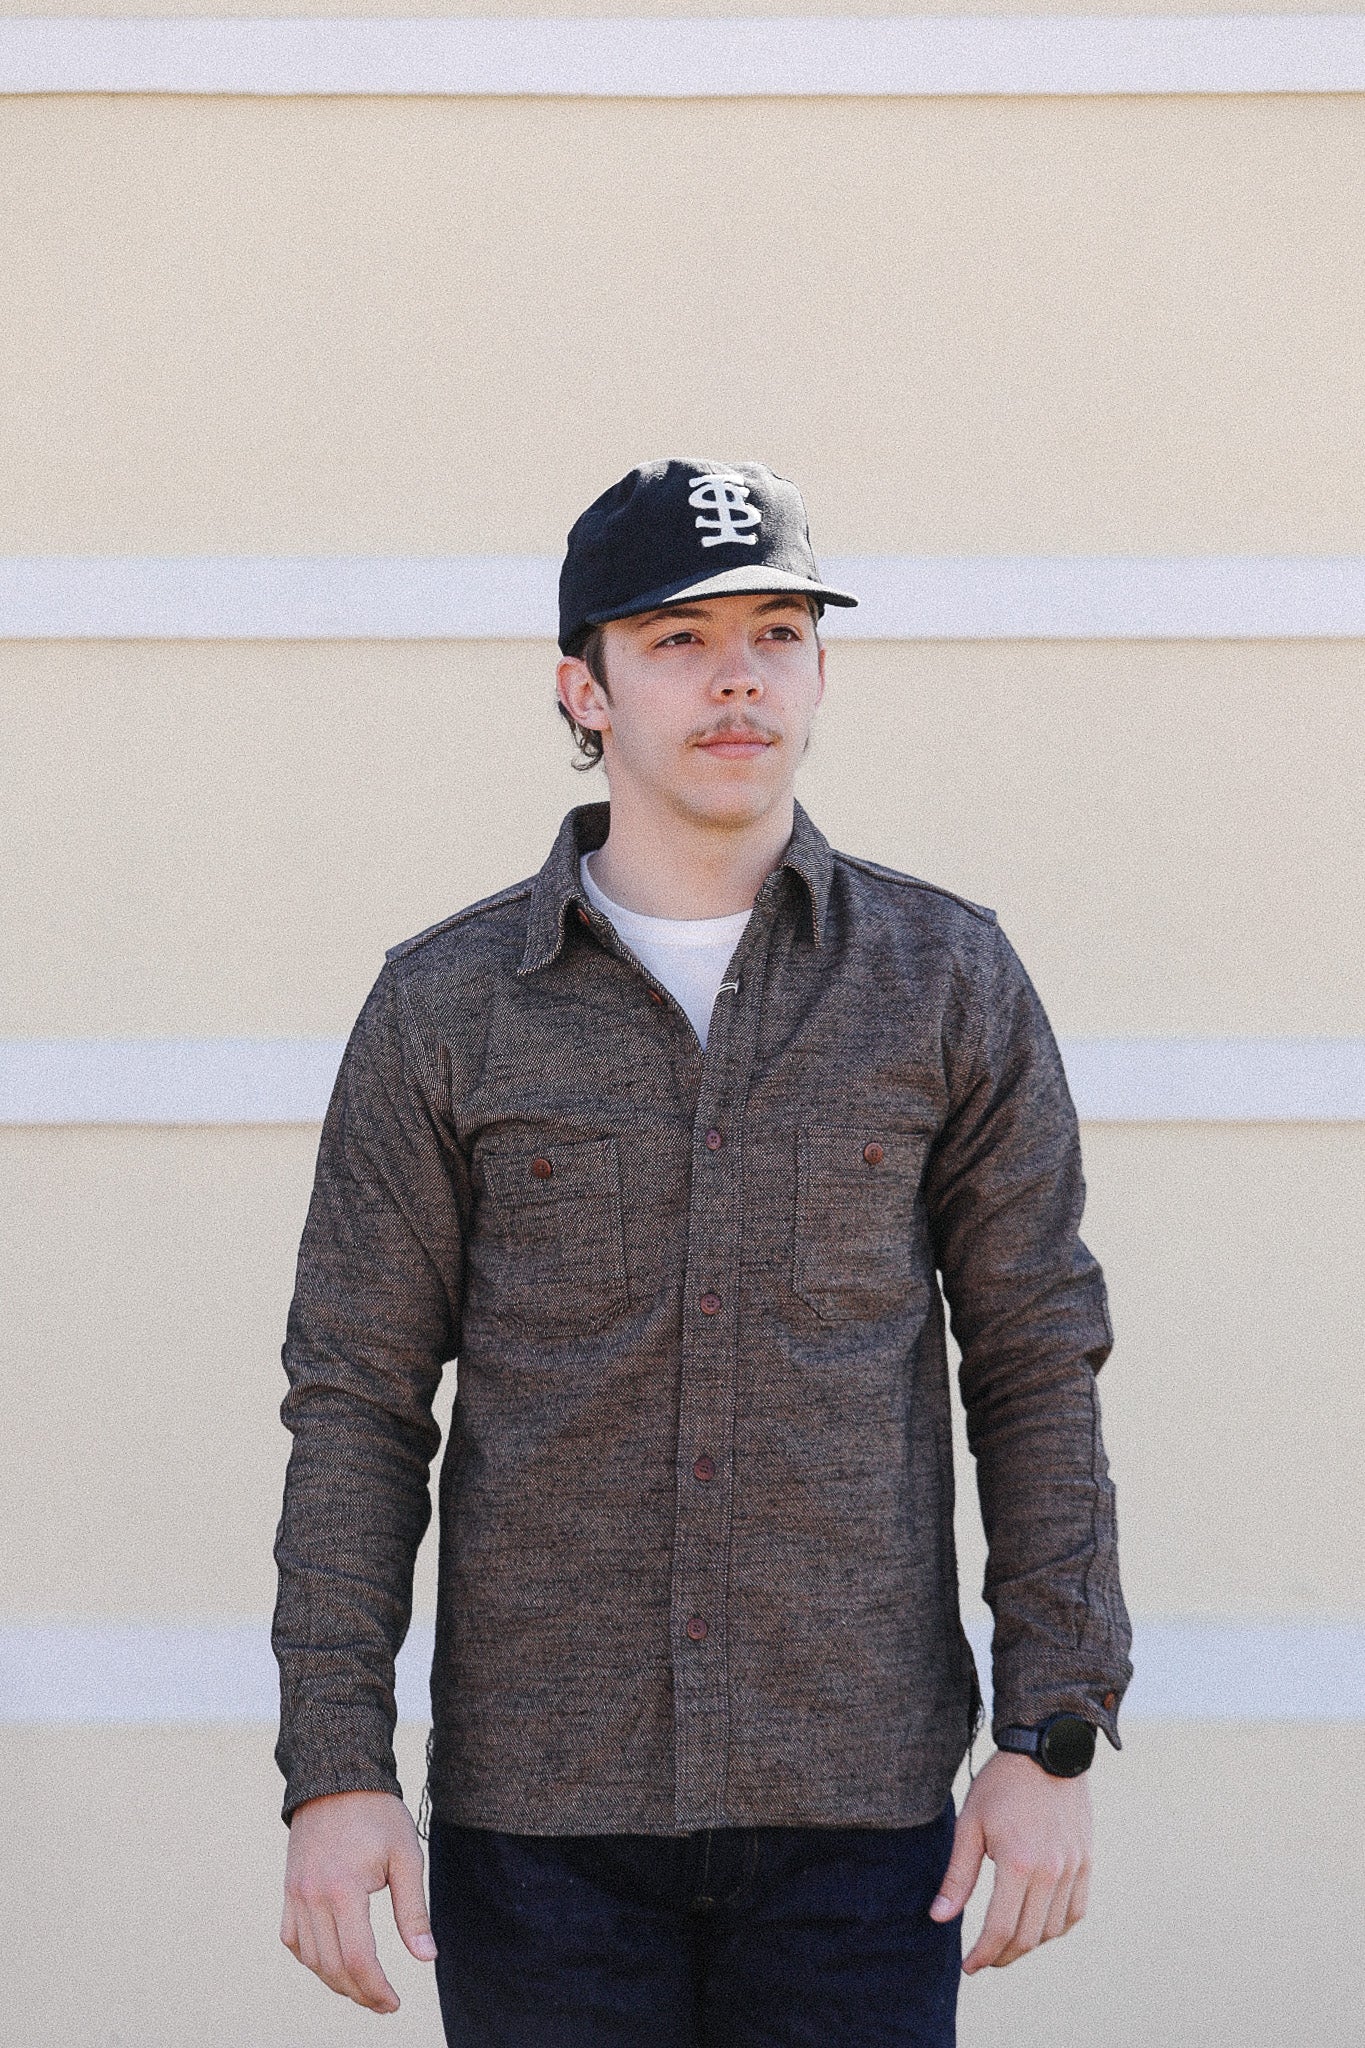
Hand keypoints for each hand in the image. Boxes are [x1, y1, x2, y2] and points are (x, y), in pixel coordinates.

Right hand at [281, 1789, 436, 2011]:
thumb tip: (427, 1958)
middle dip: (359, 1993)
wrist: (337, 1778)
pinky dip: (311, 1958)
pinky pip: (292, 1939)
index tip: (395, 2002)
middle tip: (384, 2002)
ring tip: (364, 1986)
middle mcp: (312, 1896)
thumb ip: (414, 1911)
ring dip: (336, 1981)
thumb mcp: (406, 1857)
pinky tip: (332, 1961)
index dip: (376, 1989)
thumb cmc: (378, 1815)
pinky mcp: (289, 1890)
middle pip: (331, 1967)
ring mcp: (295, 1894)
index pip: (357, 1959)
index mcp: (344, 1889)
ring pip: (310, 1959)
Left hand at [928, 1749, 1090, 1971]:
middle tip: (984, 1959)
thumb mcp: (970, 1824)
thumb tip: (939, 1918)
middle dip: (1003, 1956)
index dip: (983, 1955)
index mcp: (1017, 1863)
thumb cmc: (1001, 1784)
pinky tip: (1038, 1926)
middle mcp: (1050, 1871)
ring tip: (1006, 1942)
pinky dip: (1056, 1927)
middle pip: (1028, 1937)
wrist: (1046, 1751)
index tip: (969, 1966)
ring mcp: (1073, 1868)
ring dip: (1028, 1944)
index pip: (1001, 1930)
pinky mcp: (1085, 1862)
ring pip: (1053, 1929)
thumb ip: (957, 1876)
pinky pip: (1075, 1911)